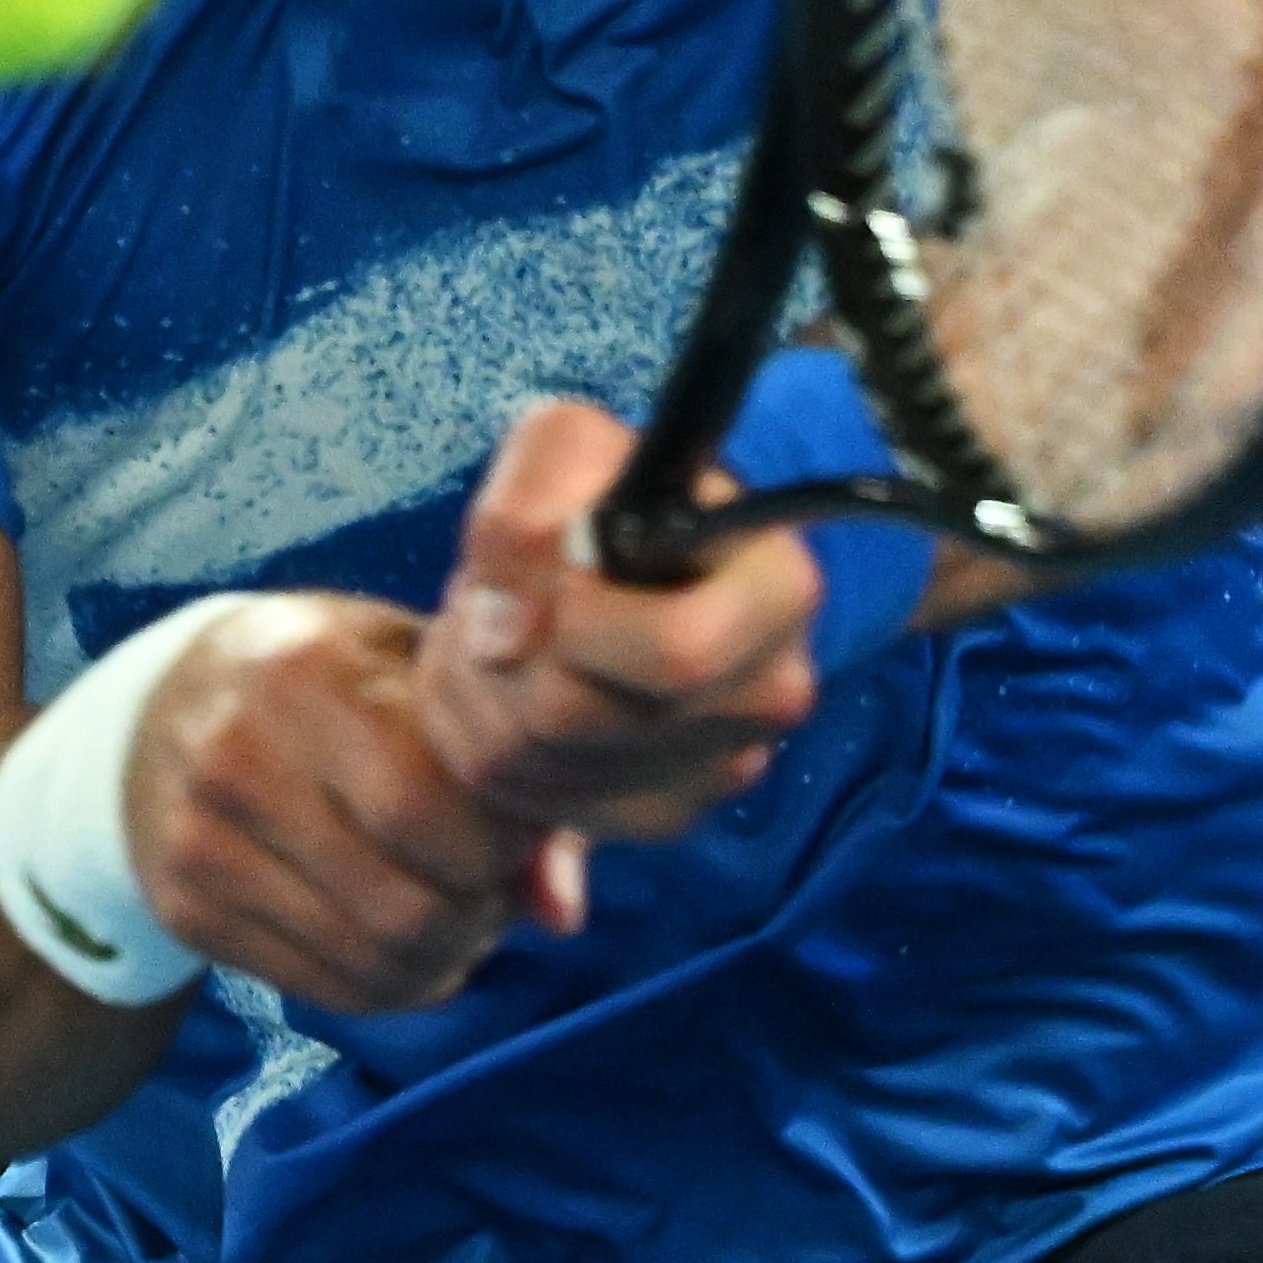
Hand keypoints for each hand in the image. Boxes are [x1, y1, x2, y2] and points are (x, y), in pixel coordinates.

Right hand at [123, 592, 572, 1013]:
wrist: (167, 702)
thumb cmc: (332, 675)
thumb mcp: (416, 673)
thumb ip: (504, 772)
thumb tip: (564, 915)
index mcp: (304, 675)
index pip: (427, 807)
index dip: (502, 843)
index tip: (519, 830)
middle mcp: (236, 760)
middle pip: (406, 905)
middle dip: (481, 914)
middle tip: (493, 886)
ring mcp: (199, 844)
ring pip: (372, 963)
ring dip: (445, 959)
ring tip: (458, 914)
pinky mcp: (186, 911)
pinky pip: (327, 992)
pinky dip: (392, 984)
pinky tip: (405, 941)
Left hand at [414, 399, 821, 840]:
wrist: (609, 564)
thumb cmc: (601, 497)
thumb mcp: (561, 448)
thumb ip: (526, 506)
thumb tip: (506, 629)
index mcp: (779, 590)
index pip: (677, 652)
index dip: (580, 619)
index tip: (559, 571)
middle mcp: (772, 692)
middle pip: (581, 718)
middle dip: (507, 655)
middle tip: (507, 604)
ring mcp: (721, 768)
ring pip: (540, 765)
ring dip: (484, 693)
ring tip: (507, 636)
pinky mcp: (665, 814)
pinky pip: (534, 804)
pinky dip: (490, 744)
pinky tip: (515, 690)